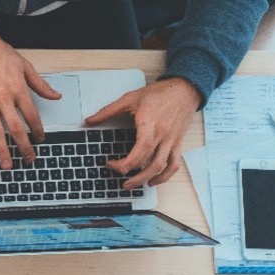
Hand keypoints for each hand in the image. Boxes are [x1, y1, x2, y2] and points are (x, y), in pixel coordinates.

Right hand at [0, 28, 61, 169]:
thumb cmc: (1, 55)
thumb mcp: (25, 67)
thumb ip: (40, 85)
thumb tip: (56, 96)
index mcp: (18, 89)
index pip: (31, 115)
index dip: (38, 130)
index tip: (40, 140)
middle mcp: (3, 98)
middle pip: (16, 128)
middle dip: (24, 146)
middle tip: (29, 159)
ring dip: (2, 150)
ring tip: (7, 164)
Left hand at [85, 77, 201, 188]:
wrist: (185, 89)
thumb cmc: (159, 94)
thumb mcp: (130, 98)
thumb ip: (108, 111)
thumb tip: (89, 120)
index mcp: (150, 123)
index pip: (143, 147)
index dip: (130, 161)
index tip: (116, 167)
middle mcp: (163, 134)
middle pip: (149, 161)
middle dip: (132, 173)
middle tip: (117, 175)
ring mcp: (171, 141)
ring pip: (162, 166)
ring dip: (146, 179)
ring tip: (131, 185)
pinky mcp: (177, 143)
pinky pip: (174, 164)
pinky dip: (165, 176)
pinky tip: (152, 181)